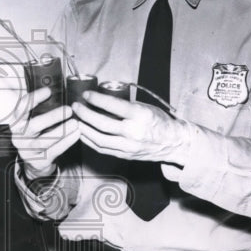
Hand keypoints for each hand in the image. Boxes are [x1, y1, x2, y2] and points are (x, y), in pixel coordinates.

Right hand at [10, 86, 79, 178]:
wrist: (35, 163)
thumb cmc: (38, 136)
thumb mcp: (34, 122)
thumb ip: (41, 110)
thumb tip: (58, 92)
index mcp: (17, 123)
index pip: (21, 108)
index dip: (34, 99)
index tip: (48, 91)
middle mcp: (19, 137)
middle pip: (32, 126)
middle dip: (51, 117)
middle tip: (69, 109)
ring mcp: (27, 151)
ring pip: (44, 141)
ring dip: (61, 131)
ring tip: (75, 123)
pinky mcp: (38, 161)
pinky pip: (54, 151)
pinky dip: (66, 142)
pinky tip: (76, 134)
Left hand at [73, 91, 190, 164]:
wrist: (174, 143)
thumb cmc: (160, 121)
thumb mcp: (146, 107)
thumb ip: (125, 106)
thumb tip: (102, 100)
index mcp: (141, 116)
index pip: (114, 106)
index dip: (96, 99)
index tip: (86, 94)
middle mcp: (134, 132)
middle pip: (102, 124)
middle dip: (85, 114)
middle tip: (76, 107)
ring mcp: (129, 147)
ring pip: (99, 139)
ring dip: (84, 129)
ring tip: (76, 120)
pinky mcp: (125, 155)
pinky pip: (103, 149)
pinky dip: (90, 141)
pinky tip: (83, 133)